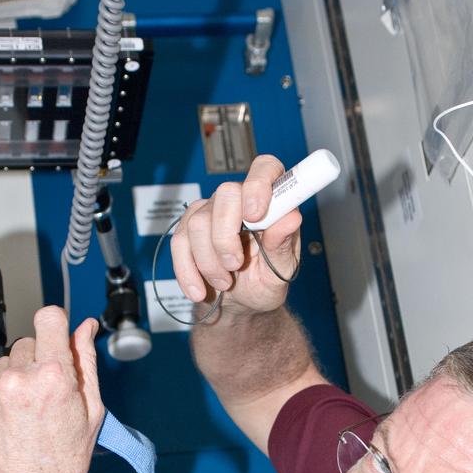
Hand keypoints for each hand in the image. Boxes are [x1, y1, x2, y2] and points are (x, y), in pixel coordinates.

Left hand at [0, 306, 103, 472]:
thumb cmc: (59, 466)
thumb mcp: (89, 414)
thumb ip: (86, 363)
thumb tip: (85, 329)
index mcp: (52, 378)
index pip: (49, 318)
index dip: (55, 326)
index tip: (56, 336)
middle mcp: (16, 380)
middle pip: (27, 344)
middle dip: (37, 364)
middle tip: (44, 398)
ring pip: (3, 366)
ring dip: (13, 381)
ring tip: (23, 416)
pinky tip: (6, 423)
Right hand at [171, 154, 301, 313]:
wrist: (240, 304)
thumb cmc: (264, 281)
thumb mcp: (282, 270)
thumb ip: (284, 244)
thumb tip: (292, 217)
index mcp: (270, 201)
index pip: (265, 168)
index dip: (259, 185)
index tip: (255, 215)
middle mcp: (239, 200)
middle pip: (225, 195)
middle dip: (226, 238)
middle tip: (235, 266)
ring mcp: (210, 211)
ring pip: (199, 223)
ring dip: (209, 261)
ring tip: (224, 282)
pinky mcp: (188, 230)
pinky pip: (180, 242)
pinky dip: (188, 271)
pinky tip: (199, 289)